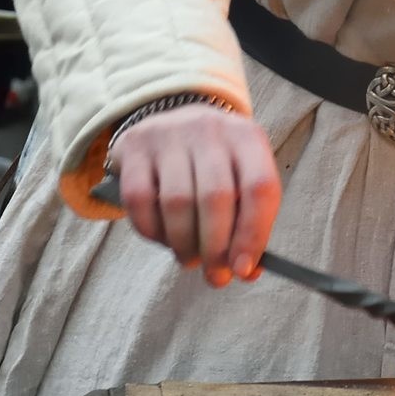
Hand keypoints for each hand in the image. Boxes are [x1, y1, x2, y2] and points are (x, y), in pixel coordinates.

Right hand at [113, 106, 280, 287]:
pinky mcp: (135, 146)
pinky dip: (152, 232)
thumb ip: (247, 223)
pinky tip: (164, 238)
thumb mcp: (240, 179)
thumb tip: (245, 271)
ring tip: (189, 258)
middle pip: (215, 198)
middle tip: (214, 275)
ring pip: (177, 202)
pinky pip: (139, 201)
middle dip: (215, 248)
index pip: (259, 187)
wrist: (172, 120)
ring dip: (184, 244)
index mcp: (247, 138)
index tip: (242, 269)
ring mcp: (170, 134)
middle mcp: (210, 129)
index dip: (253, 233)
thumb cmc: (214, 163)